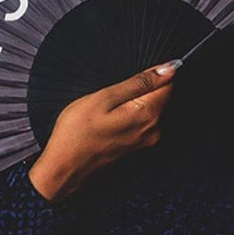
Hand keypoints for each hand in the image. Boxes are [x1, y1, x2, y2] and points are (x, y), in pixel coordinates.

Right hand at [28, 60, 179, 200]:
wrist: (65, 166)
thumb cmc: (78, 131)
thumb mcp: (106, 96)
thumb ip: (139, 82)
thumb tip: (169, 68)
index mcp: (148, 115)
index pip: (168, 84)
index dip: (152, 72)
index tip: (131, 74)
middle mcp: (154, 130)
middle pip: (161, 96)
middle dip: (143, 86)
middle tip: (114, 91)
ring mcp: (146, 140)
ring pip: (151, 106)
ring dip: (135, 99)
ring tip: (109, 104)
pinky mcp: (137, 145)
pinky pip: (142, 119)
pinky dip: (130, 111)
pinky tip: (109, 115)